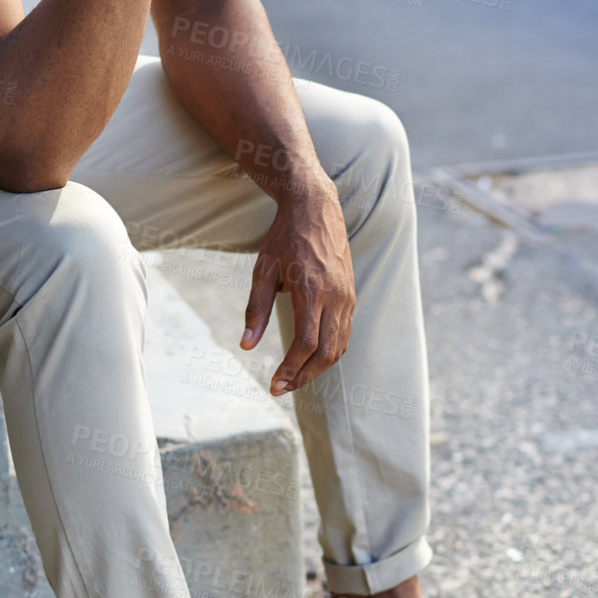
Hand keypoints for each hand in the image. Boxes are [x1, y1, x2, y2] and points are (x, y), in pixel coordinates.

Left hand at [240, 180, 354, 394]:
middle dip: (304, 376)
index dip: (291, 369)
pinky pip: (345, 333)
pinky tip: (311, 358)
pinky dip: (330, 352)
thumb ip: (256, 309)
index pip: (305, 344)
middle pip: (326, 352)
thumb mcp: (263, 270)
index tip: (274, 385)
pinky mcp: (350, 296)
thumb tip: (246, 346)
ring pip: (339, 346)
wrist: (316, 209)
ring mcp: (346, 297)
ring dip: (318, 368)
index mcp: (312, 291)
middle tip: (282, 388)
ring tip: (294, 378)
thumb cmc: (284, 238)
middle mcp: (335, 297)